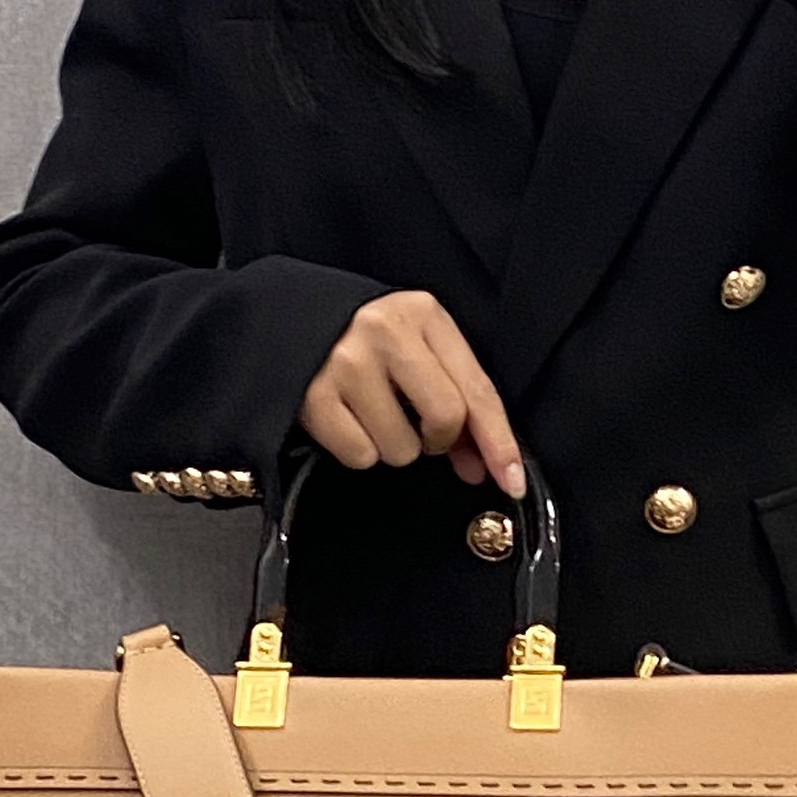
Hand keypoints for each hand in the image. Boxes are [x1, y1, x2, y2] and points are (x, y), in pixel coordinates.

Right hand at [299, 290, 526, 498]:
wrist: (285, 319)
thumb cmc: (364, 340)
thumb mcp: (416, 347)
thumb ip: (456, 398)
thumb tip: (482, 466)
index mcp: (423, 315)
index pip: (477, 389)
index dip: (500, 442)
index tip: (511, 481)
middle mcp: (385, 332)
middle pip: (446, 418)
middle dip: (440, 441)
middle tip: (422, 431)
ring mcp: (346, 363)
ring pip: (402, 449)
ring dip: (395, 446)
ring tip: (373, 413)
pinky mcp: (312, 397)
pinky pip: (360, 456)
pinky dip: (359, 450)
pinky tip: (347, 420)